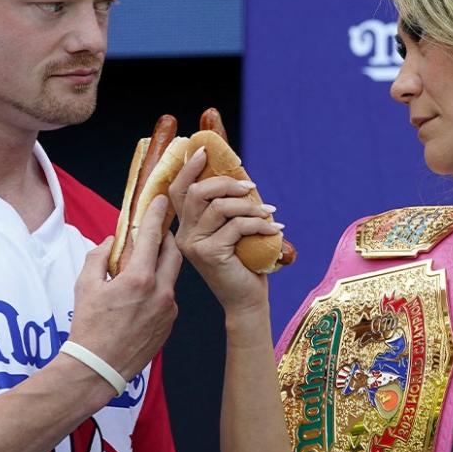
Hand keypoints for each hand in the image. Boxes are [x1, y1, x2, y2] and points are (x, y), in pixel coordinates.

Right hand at [67, 194, 181, 394]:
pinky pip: (169, 298)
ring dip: (162, 266)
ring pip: (172, 276)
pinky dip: (159, 289)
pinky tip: (143, 295)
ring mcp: (168, 309)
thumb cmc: (88, 327)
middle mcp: (160, 292)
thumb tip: (111, 242)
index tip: (159, 200)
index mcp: (138, 279)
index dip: (155, 214)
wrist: (98, 369)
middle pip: (173, 252)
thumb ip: (99, 257)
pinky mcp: (170, 324)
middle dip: (166, 238)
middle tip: (156, 231)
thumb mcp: (85, 286)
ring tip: (145, 265)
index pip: (151, 236)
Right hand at [168, 147, 280, 314]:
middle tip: (250, 188)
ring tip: (269, 213)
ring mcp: (194, 245)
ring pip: (219, 207)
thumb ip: (229, 206)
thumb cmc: (244, 263)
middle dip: (227, 183)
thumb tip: (239, 175)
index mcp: (187, 227)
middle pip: (197, 192)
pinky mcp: (209, 254)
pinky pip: (236, 226)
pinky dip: (259, 224)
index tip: (205, 151)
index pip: (178, 190)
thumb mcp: (234, 230)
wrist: (246, 300)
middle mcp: (185, 235)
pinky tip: (274, 229)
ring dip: (249, 206)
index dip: (189, 168)